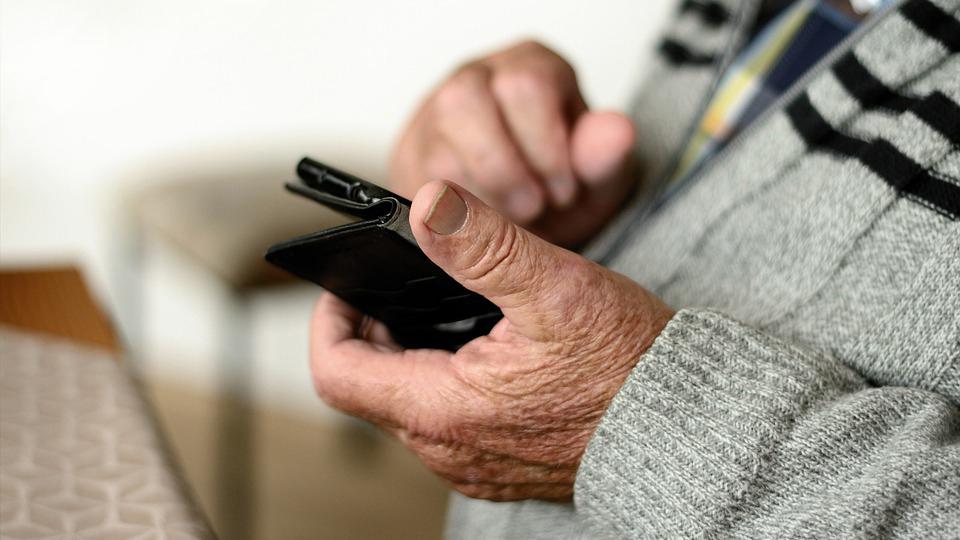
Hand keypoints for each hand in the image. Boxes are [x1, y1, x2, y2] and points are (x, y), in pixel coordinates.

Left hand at [310, 181, 673, 500]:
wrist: (688, 430)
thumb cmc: (631, 367)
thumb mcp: (556, 289)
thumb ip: (483, 244)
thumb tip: (424, 204)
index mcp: (443, 410)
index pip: (337, 372)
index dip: (330, 319)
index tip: (352, 282)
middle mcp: (449, 450)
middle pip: (371, 385)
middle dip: (376, 328)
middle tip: (407, 282)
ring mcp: (474, 463)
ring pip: (407, 403)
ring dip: (412, 352)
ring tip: (446, 305)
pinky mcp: (500, 464)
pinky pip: (448, 420)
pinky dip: (446, 378)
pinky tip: (483, 345)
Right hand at [389, 40, 638, 247]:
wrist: (524, 228)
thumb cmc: (560, 189)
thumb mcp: (595, 181)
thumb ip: (604, 159)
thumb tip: (617, 131)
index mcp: (530, 66)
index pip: (527, 83)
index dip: (546, 147)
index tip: (563, 191)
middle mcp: (476, 79)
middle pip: (466, 100)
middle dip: (504, 168)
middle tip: (533, 208)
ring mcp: (435, 117)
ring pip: (433, 143)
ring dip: (475, 195)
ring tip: (508, 220)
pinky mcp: (411, 159)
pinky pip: (415, 186)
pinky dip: (453, 217)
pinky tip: (482, 227)